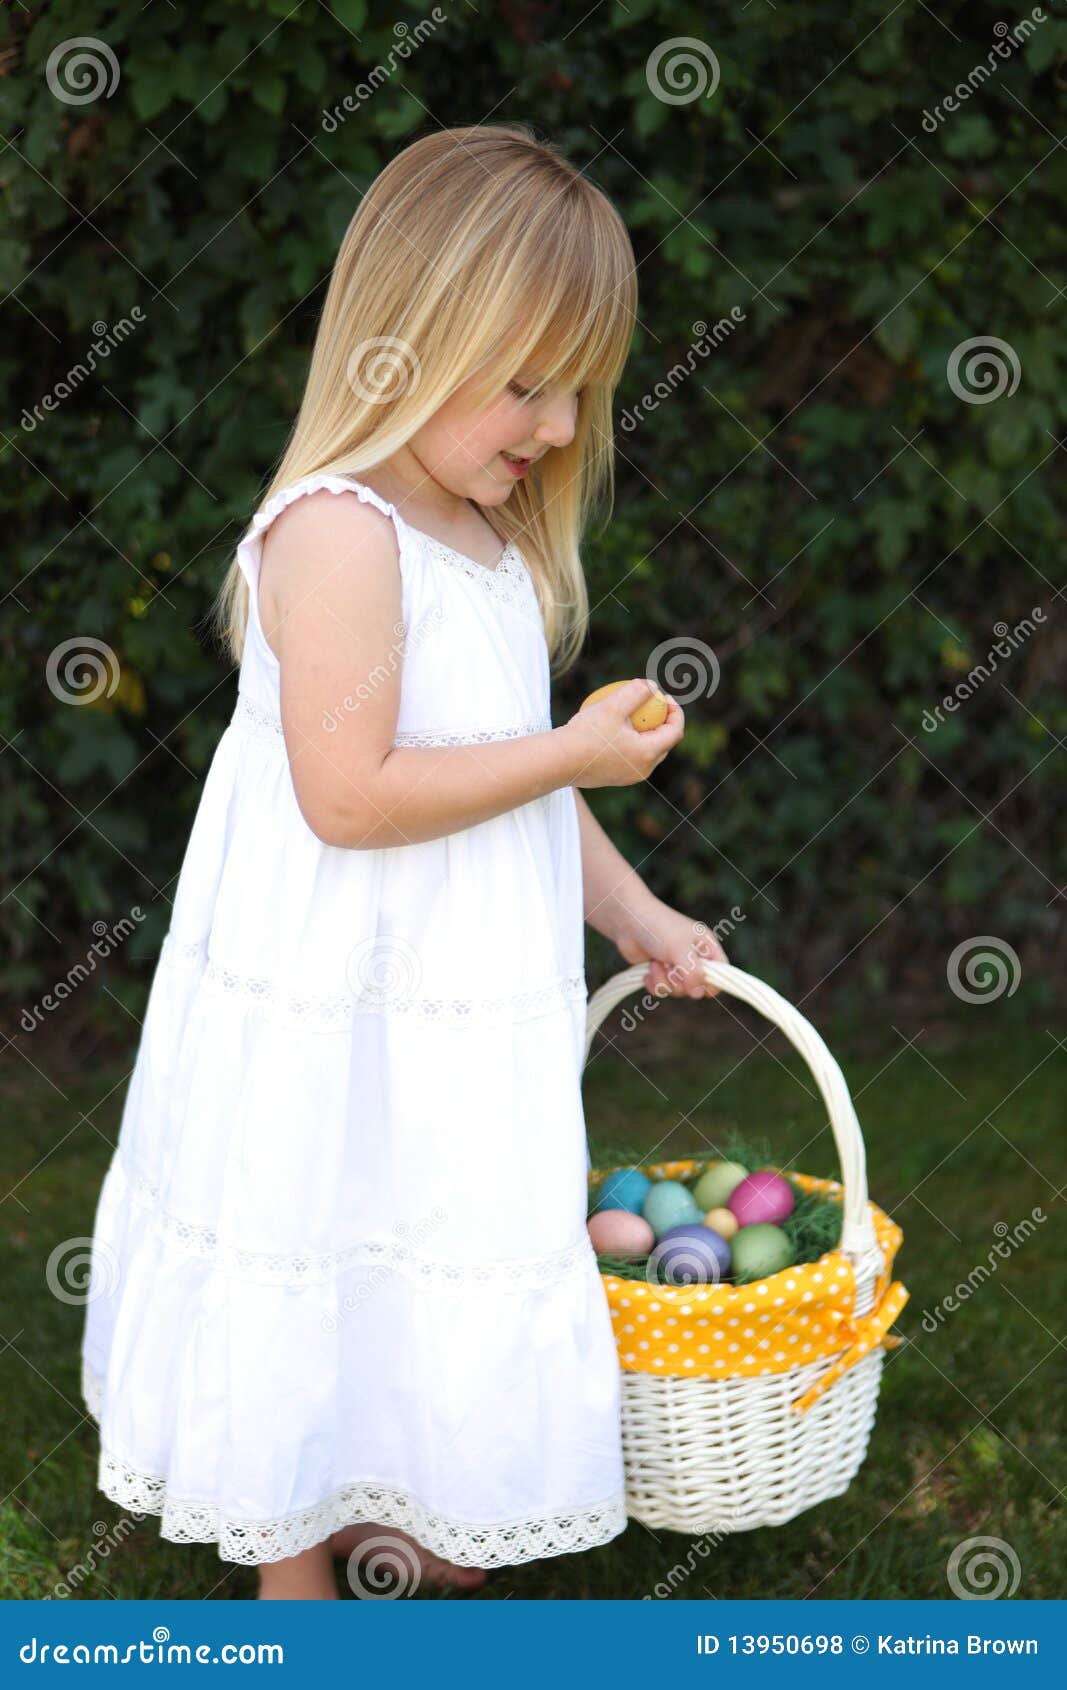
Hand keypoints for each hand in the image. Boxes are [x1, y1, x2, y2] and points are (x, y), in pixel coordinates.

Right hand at [563, 680, 684, 789]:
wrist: (557, 762)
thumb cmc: (585, 734)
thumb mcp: (613, 706)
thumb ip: (636, 692)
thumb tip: (652, 686)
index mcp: (648, 754)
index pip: (675, 731)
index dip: (676, 711)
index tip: (663, 696)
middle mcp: (642, 770)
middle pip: (663, 743)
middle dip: (662, 722)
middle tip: (650, 704)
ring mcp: (628, 777)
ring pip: (647, 751)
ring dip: (645, 732)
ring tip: (631, 714)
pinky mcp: (614, 778)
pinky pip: (630, 757)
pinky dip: (628, 741)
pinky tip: (612, 726)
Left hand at [613, 898, 728, 998]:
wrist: (626, 921)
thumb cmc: (657, 928)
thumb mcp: (679, 949)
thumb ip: (693, 973)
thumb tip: (698, 994)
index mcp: (706, 946)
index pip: (722, 973)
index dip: (713, 983)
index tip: (697, 984)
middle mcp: (694, 957)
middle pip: (698, 987)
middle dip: (680, 982)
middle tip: (670, 968)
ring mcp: (676, 965)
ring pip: (678, 990)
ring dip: (664, 981)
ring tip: (655, 963)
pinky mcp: (660, 972)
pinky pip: (663, 990)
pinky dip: (654, 984)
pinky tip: (647, 971)